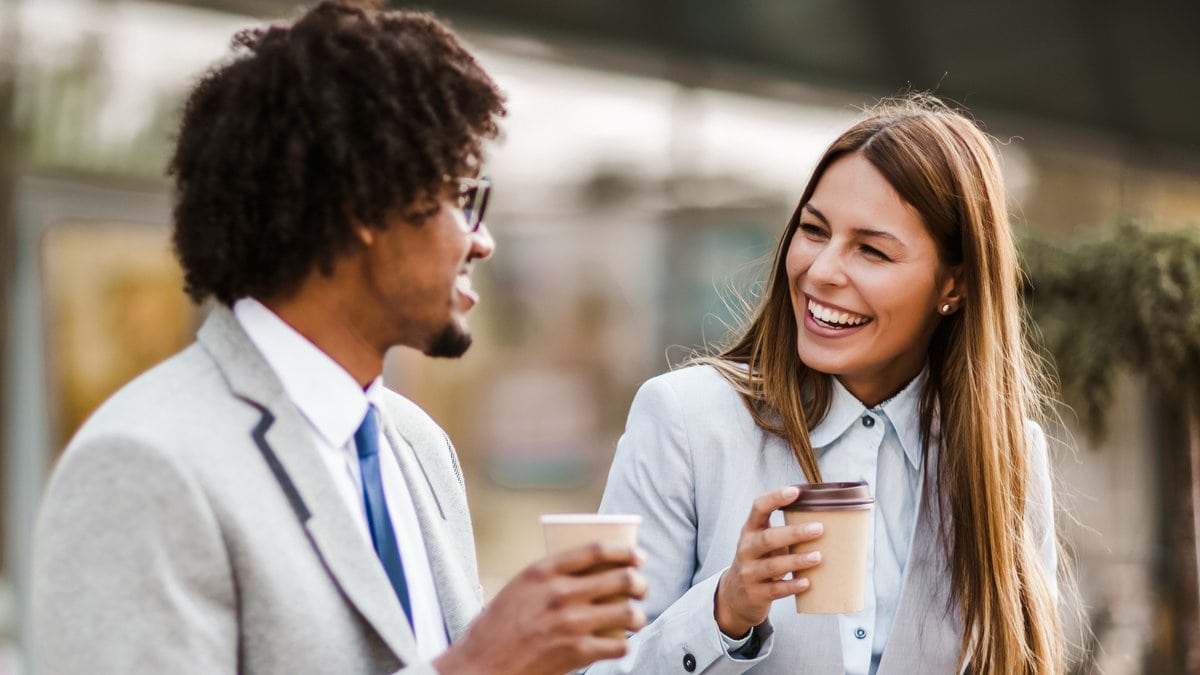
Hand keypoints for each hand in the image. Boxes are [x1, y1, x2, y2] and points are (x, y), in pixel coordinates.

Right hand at [433, 542, 647, 674]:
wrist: (481, 667)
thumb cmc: (496, 628)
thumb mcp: (519, 589)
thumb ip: (549, 578)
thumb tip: (586, 572)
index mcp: (544, 571)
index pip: (597, 549)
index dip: (626, 550)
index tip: (638, 556)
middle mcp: (560, 593)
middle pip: (621, 578)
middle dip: (640, 583)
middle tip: (642, 589)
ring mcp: (571, 623)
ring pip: (628, 612)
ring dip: (638, 616)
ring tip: (636, 618)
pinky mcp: (577, 652)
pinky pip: (619, 645)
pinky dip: (625, 645)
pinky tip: (620, 644)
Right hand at [714, 486, 822, 637]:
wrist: (735, 595)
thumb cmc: (759, 561)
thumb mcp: (763, 543)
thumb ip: (784, 533)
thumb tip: (826, 521)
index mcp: (750, 530)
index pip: (758, 508)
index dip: (775, 498)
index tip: (795, 491)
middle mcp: (747, 549)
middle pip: (768, 539)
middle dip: (794, 533)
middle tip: (819, 529)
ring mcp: (749, 572)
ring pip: (772, 566)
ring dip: (796, 560)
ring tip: (818, 557)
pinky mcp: (755, 593)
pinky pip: (775, 589)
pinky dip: (791, 586)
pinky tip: (806, 583)